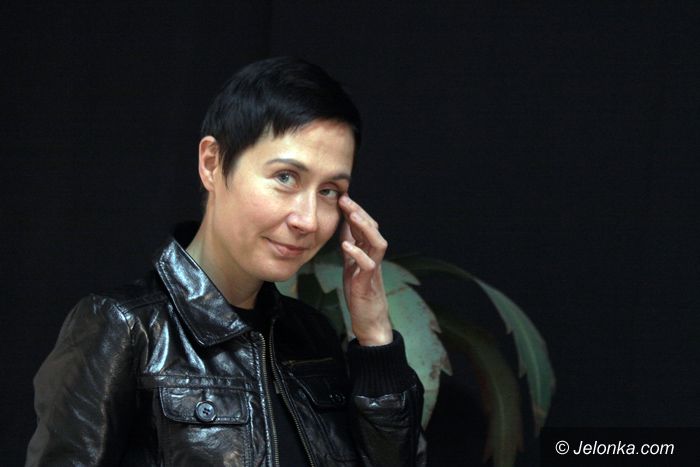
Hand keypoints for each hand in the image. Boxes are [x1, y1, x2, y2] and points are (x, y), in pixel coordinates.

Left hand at [338, 194, 392, 345]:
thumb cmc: (361, 292)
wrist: (369, 320)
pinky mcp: (369, 283)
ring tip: (352, 215)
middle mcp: (374, 257)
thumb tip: (344, 228)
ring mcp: (373, 270)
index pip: (365, 226)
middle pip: (372, 229)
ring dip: (364, 228)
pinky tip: (346, 245)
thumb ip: (351, 247)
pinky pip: (368, 265)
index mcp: (368, 252)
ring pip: (377, 243)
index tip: (342, 197)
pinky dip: (358, 254)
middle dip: (359, 212)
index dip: (355, 211)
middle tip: (345, 199)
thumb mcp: (352, 265)